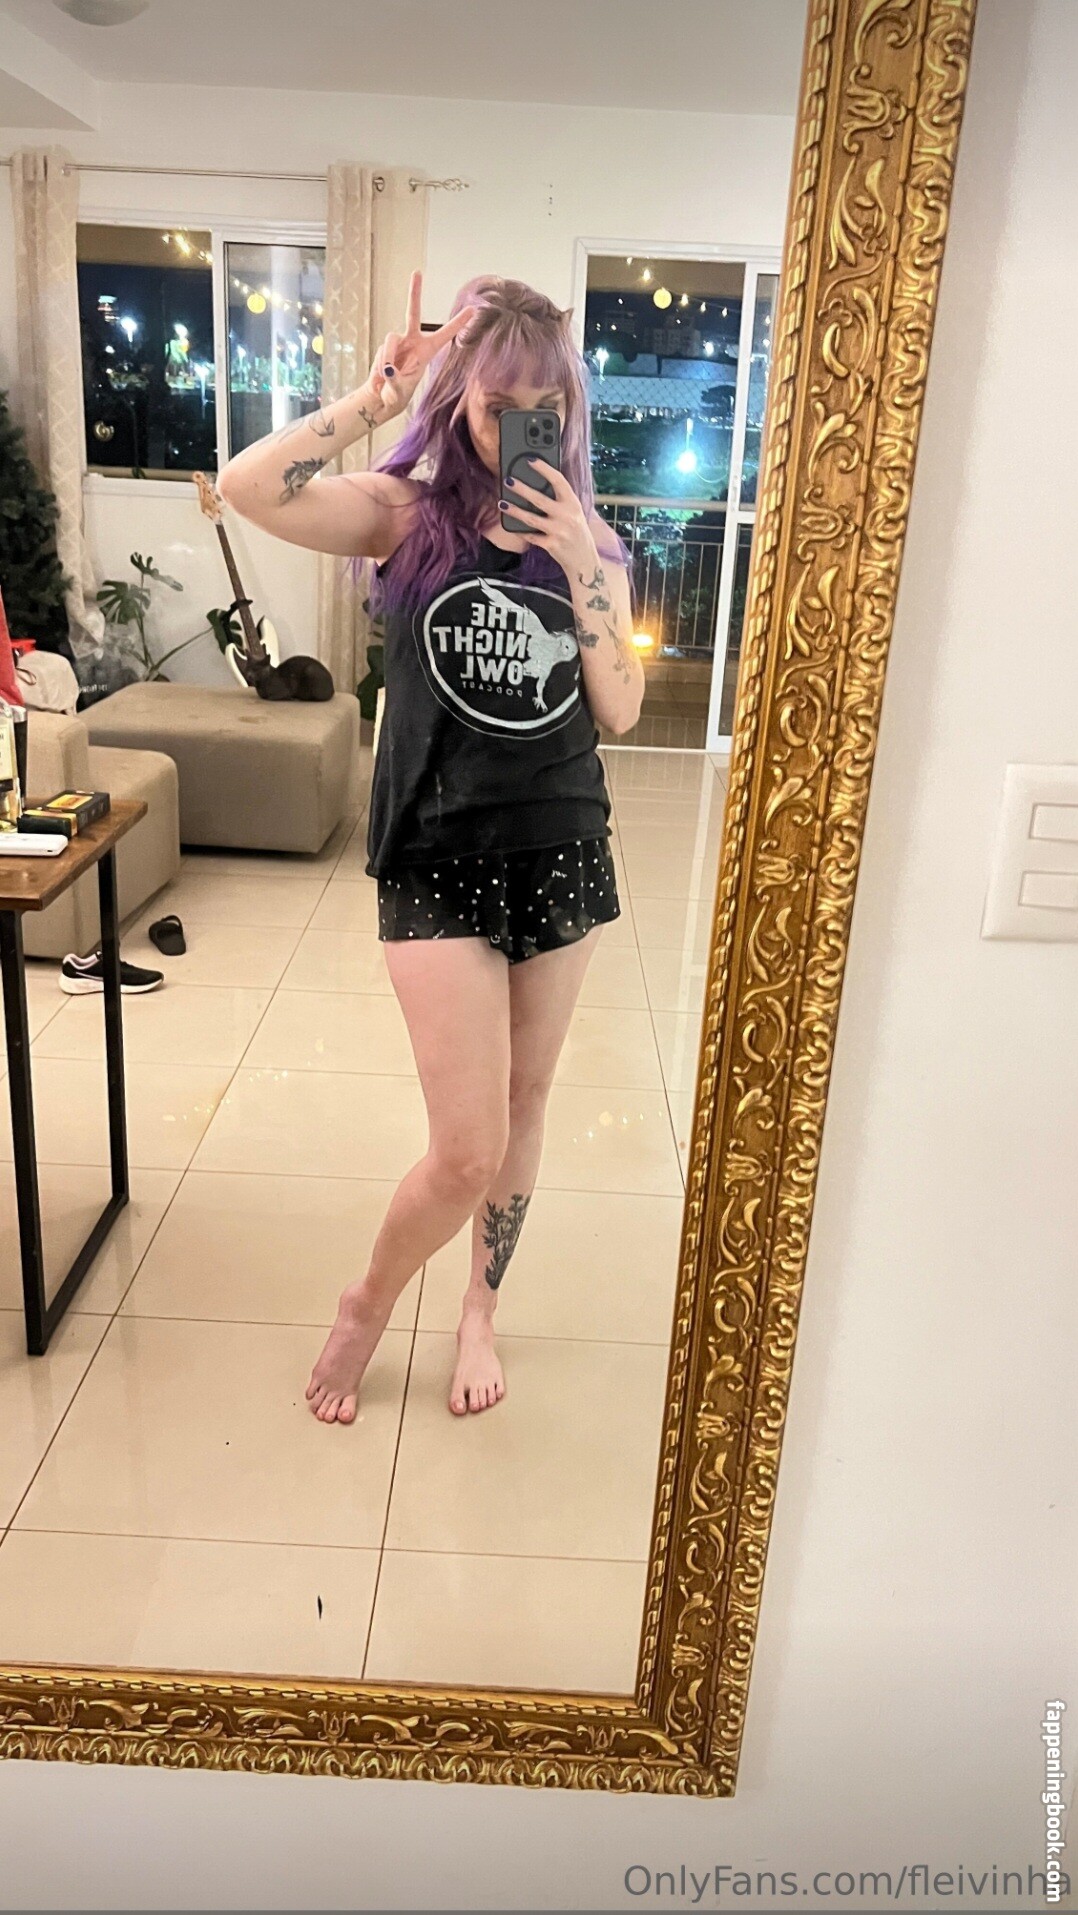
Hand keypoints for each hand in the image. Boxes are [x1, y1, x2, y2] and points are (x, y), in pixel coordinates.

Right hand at [366, 270, 475, 416]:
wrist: (382, 397)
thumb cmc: (397, 395)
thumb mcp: (399, 392)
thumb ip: (395, 381)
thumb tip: (388, 369)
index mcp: (427, 351)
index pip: (445, 334)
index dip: (458, 322)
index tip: (473, 309)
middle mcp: (413, 342)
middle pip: (413, 313)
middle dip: (414, 293)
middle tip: (417, 272)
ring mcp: (397, 342)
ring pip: (391, 339)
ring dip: (388, 357)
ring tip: (387, 375)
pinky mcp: (384, 346)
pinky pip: (383, 351)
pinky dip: (381, 365)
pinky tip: (381, 377)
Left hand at [500, 460, 594, 575]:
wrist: (584, 559)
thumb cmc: (576, 531)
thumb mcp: (574, 512)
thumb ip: (560, 500)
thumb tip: (536, 484)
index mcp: (573, 503)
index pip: (558, 480)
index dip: (544, 469)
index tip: (530, 460)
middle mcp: (567, 516)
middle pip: (540, 499)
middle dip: (522, 489)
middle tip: (508, 480)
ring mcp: (559, 531)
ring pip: (531, 518)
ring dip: (515, 510)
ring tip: (502, 503)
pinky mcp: (551, 545)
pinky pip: (531, 536)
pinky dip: (520, 531)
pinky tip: (509, 525)